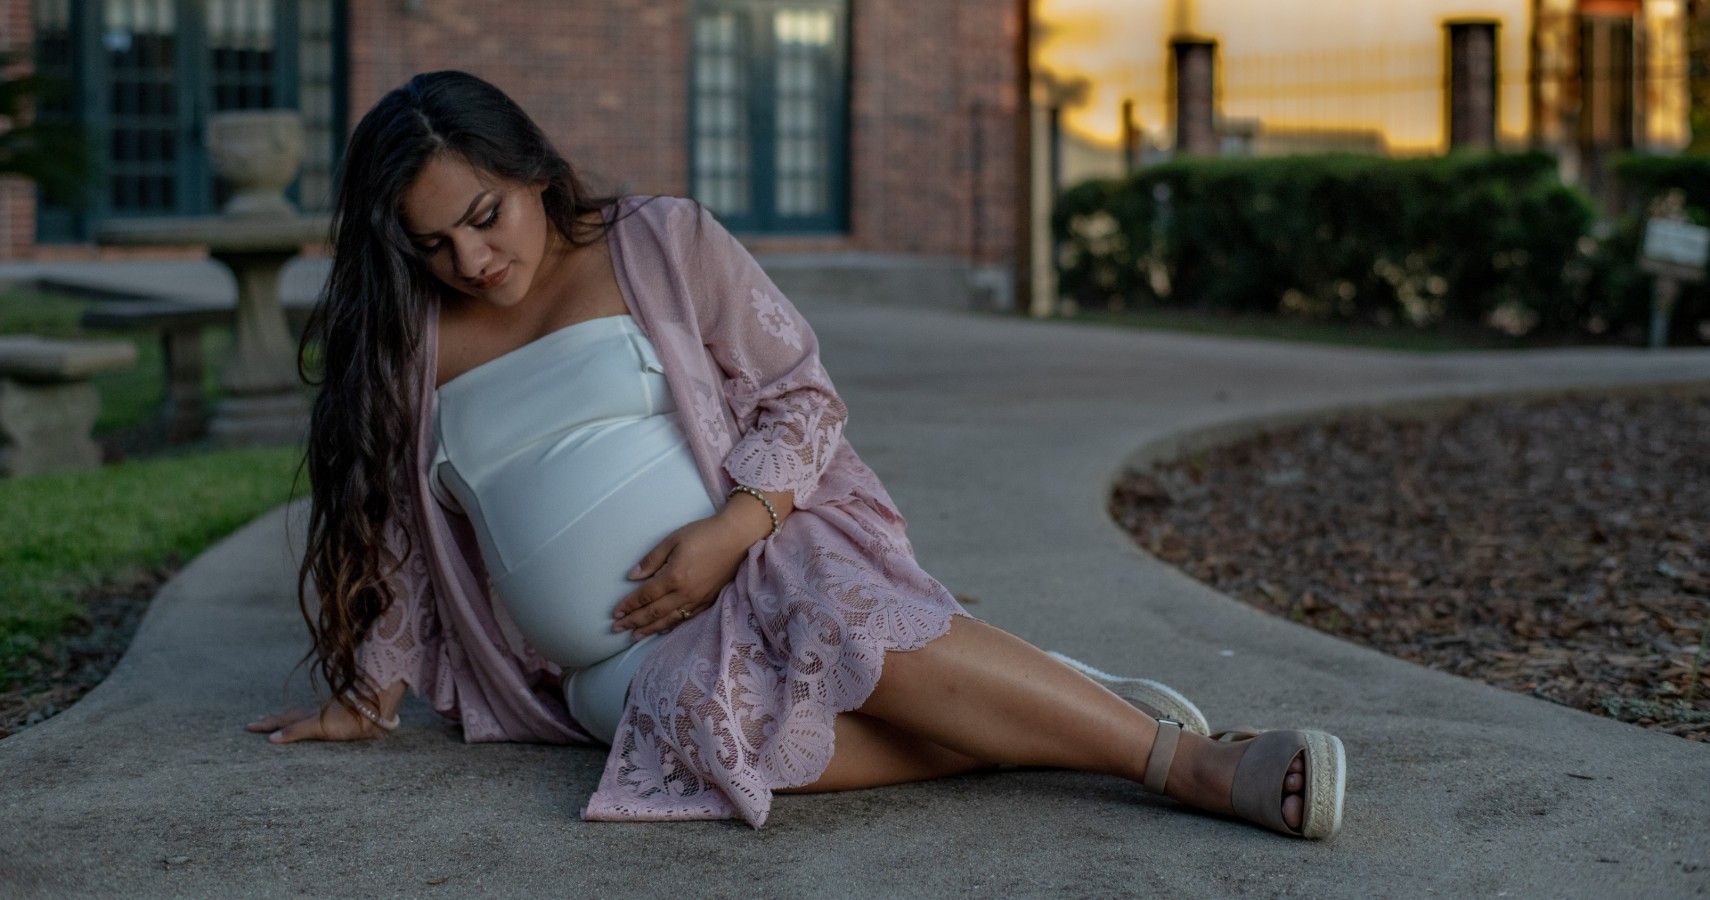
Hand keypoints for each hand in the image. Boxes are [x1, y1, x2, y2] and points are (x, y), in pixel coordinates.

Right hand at [245, 696, 386, 743]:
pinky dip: (309, 723)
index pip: (282, 720)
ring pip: (303, 717)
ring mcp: (329, 715)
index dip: (267, 724)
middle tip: (257, 721)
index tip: (248, 725)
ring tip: (280, 723)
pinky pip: (318, 721)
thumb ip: (296, 731)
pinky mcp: (342, 719)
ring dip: (290, 720)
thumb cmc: (348, 718)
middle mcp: (316, 714)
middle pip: (290, 716)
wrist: (376, 708)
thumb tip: (270, 739)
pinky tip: (316, 724)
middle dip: (273, 720)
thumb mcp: (318, 726)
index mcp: (309, 716)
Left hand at [611, 513, 751, 638]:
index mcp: (673, 576)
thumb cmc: (704, 534)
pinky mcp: (708, 601)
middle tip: (617, 629)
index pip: (645, 596)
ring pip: (669, 620)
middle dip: (634, 622)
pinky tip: (662, 630)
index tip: (616, 613)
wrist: (737, 537)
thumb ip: (652, 560)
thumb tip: (632, 576)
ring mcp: (697, 599)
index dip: (629, 605)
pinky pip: (686, 618)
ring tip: (635, 636)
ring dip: (650, 629)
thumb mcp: (673, 540)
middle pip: (654, 612)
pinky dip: (671, 626)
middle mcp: (684, 593)